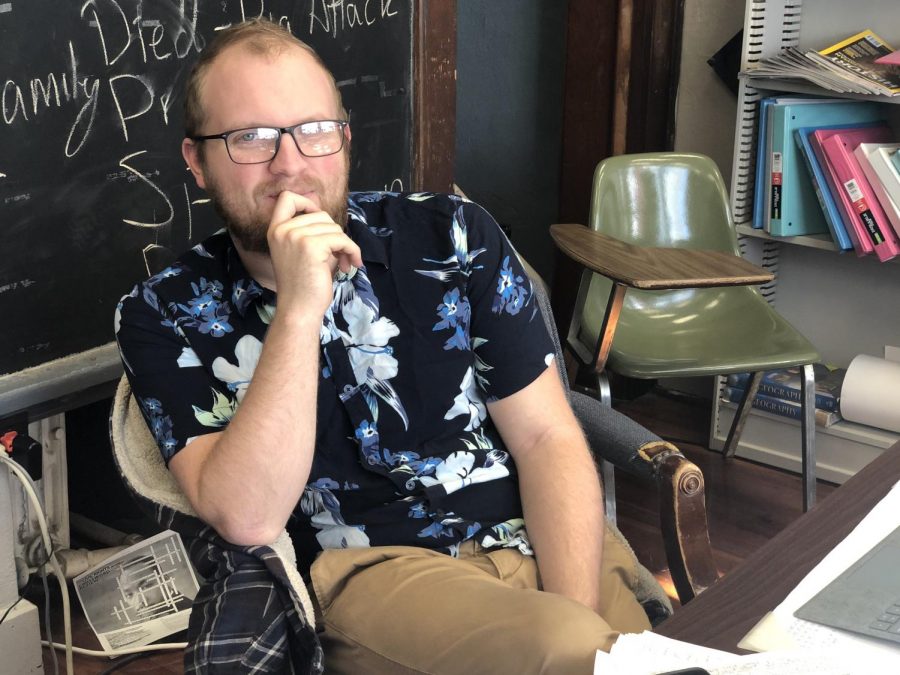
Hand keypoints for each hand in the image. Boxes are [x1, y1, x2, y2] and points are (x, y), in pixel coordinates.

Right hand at [266, 191, 361, 315]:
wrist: (298, 309)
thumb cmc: (303, 286)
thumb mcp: (300, 252)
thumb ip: (310, 233)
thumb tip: (333, 222)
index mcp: (276, 230)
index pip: (287, 198)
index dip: (308, 204)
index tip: (321, 224)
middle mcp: (283, 230)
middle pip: (321, 214)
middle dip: (335, 234)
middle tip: (339, 255)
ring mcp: (295, 236)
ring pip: (334, 227)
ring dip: (345, 245)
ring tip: (343, 263)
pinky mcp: (311, 246)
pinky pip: (342, 239)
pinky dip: (352, 251)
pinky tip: (352, 264)